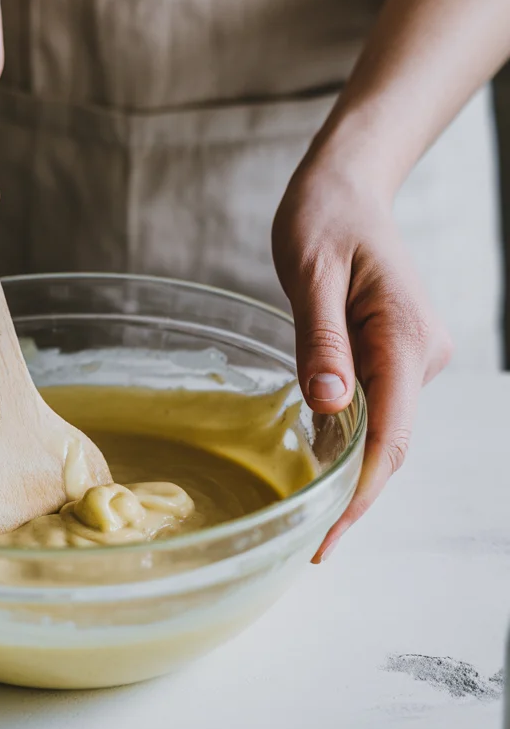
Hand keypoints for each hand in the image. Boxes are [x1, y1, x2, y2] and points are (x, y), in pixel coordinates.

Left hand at [272, 159, 452, 561]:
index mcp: (407, 337)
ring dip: (349, 469)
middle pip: (391, 443)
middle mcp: (423, 353)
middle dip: (354, 496)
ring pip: (384, 428)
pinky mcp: (398, 352)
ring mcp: (415, 354)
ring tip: (304, 514)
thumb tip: (330, 409)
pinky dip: (348, 438)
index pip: (391, 436)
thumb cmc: (325, 218)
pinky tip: (317, 463)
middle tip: (308, 543)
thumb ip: (321, 341)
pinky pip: (375, 406)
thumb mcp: (311, 273)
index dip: (361, 494)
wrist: (348, 186)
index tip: (328, 538)